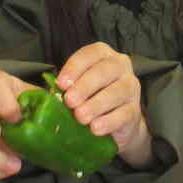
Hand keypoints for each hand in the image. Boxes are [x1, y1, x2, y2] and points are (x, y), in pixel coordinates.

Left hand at [56, 42, 150, 164]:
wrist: (117, 123)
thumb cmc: (91, 98)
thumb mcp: (77, 87)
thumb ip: (66, 87)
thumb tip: (47, 94)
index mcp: (104, 55)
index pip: (91, 54)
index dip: (75, 67)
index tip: (61, 84)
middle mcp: (121, 67)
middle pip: (105, 71)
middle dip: (84, 86)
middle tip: (69, 101)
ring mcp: (131, 88)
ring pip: (116, 92)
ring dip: (96, 105)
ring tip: (80, 117)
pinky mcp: (134, 111)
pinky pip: (123, 114)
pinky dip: (108, 121)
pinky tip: (95, 128)